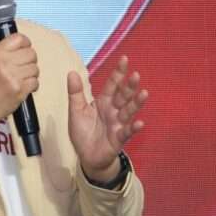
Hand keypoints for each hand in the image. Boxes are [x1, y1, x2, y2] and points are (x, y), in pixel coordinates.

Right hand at [0, 33, 38, 126]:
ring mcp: (13, 77)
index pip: (19, 38)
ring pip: (35, 68)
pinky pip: (35, 81)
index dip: (26, 43)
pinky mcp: (20, 90)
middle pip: (31, 53)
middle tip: (24, 67)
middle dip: (30, 60)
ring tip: (22, 78)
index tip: (25, 49)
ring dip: (31, 74)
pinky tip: (24, 87)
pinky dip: (32, 85)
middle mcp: (4, 62)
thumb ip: (4, 51)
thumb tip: (23, 46)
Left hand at [67, 56, 147, 182]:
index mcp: (103, 102)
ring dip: (137, 103)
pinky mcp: (118, 138)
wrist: (87, 156)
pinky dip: (133, 128)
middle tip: (136, 75)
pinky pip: (127, 132)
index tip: (124, 59)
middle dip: (130, 86)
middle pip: (123, 96)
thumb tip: (72, 72)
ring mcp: (118, 124)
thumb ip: (75, 93)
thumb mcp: (76, 111)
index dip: (118, 73)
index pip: (112, 84)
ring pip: (129, 111)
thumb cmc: (83, 133)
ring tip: (144, 93)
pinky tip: (140, 123)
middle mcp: (113, 110)